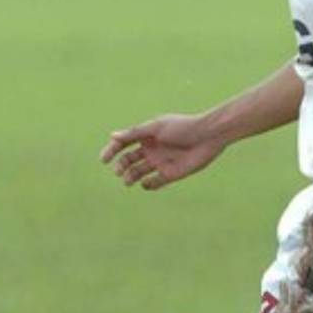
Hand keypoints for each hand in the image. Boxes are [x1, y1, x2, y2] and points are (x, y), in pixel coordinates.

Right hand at [100, 113, 226, 190]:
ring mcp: (160, 162)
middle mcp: (152, 149)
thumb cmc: (183, 128)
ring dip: (130, 177)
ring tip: (129, 180)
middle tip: (119, 171)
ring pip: (138, 173)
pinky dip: (147, 185)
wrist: (208, 137)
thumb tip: (112, 136)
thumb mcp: (157, 128)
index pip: (123, 143)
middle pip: (128, 160)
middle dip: (120, 166)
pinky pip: (154, 183)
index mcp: (147, 135)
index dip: (111, 151)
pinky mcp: (171, 174)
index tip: (104, 159)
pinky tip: (146, 183)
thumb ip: (135, 133)